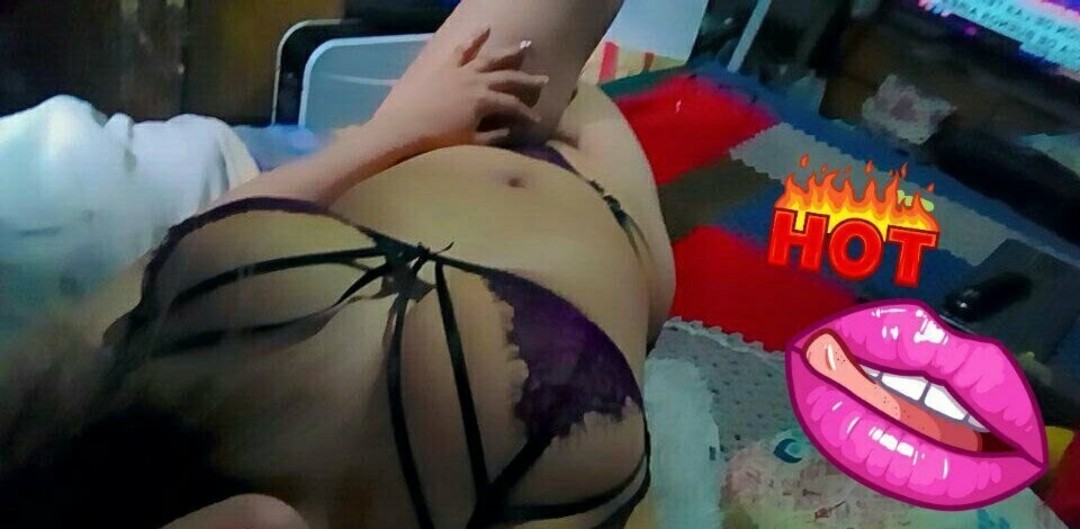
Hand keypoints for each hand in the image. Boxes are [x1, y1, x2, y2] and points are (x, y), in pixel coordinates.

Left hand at [369, 27, 548, 152]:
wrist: (406, 126)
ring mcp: (461, 70)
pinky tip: (485, 28)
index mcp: (485, 101)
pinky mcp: (446, 66)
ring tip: (526, 46)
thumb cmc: (439, 139)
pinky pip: (462, 48)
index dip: (527, 114)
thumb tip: (514, 130)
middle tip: (544, 80)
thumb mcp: (472, 141)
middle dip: (528, 80)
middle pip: (508, 78)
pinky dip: (474, 38)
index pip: (513, 106)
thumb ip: (495, 135)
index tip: (537, 121)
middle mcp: (477, 81)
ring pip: (491, 58)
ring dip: (509, 53)